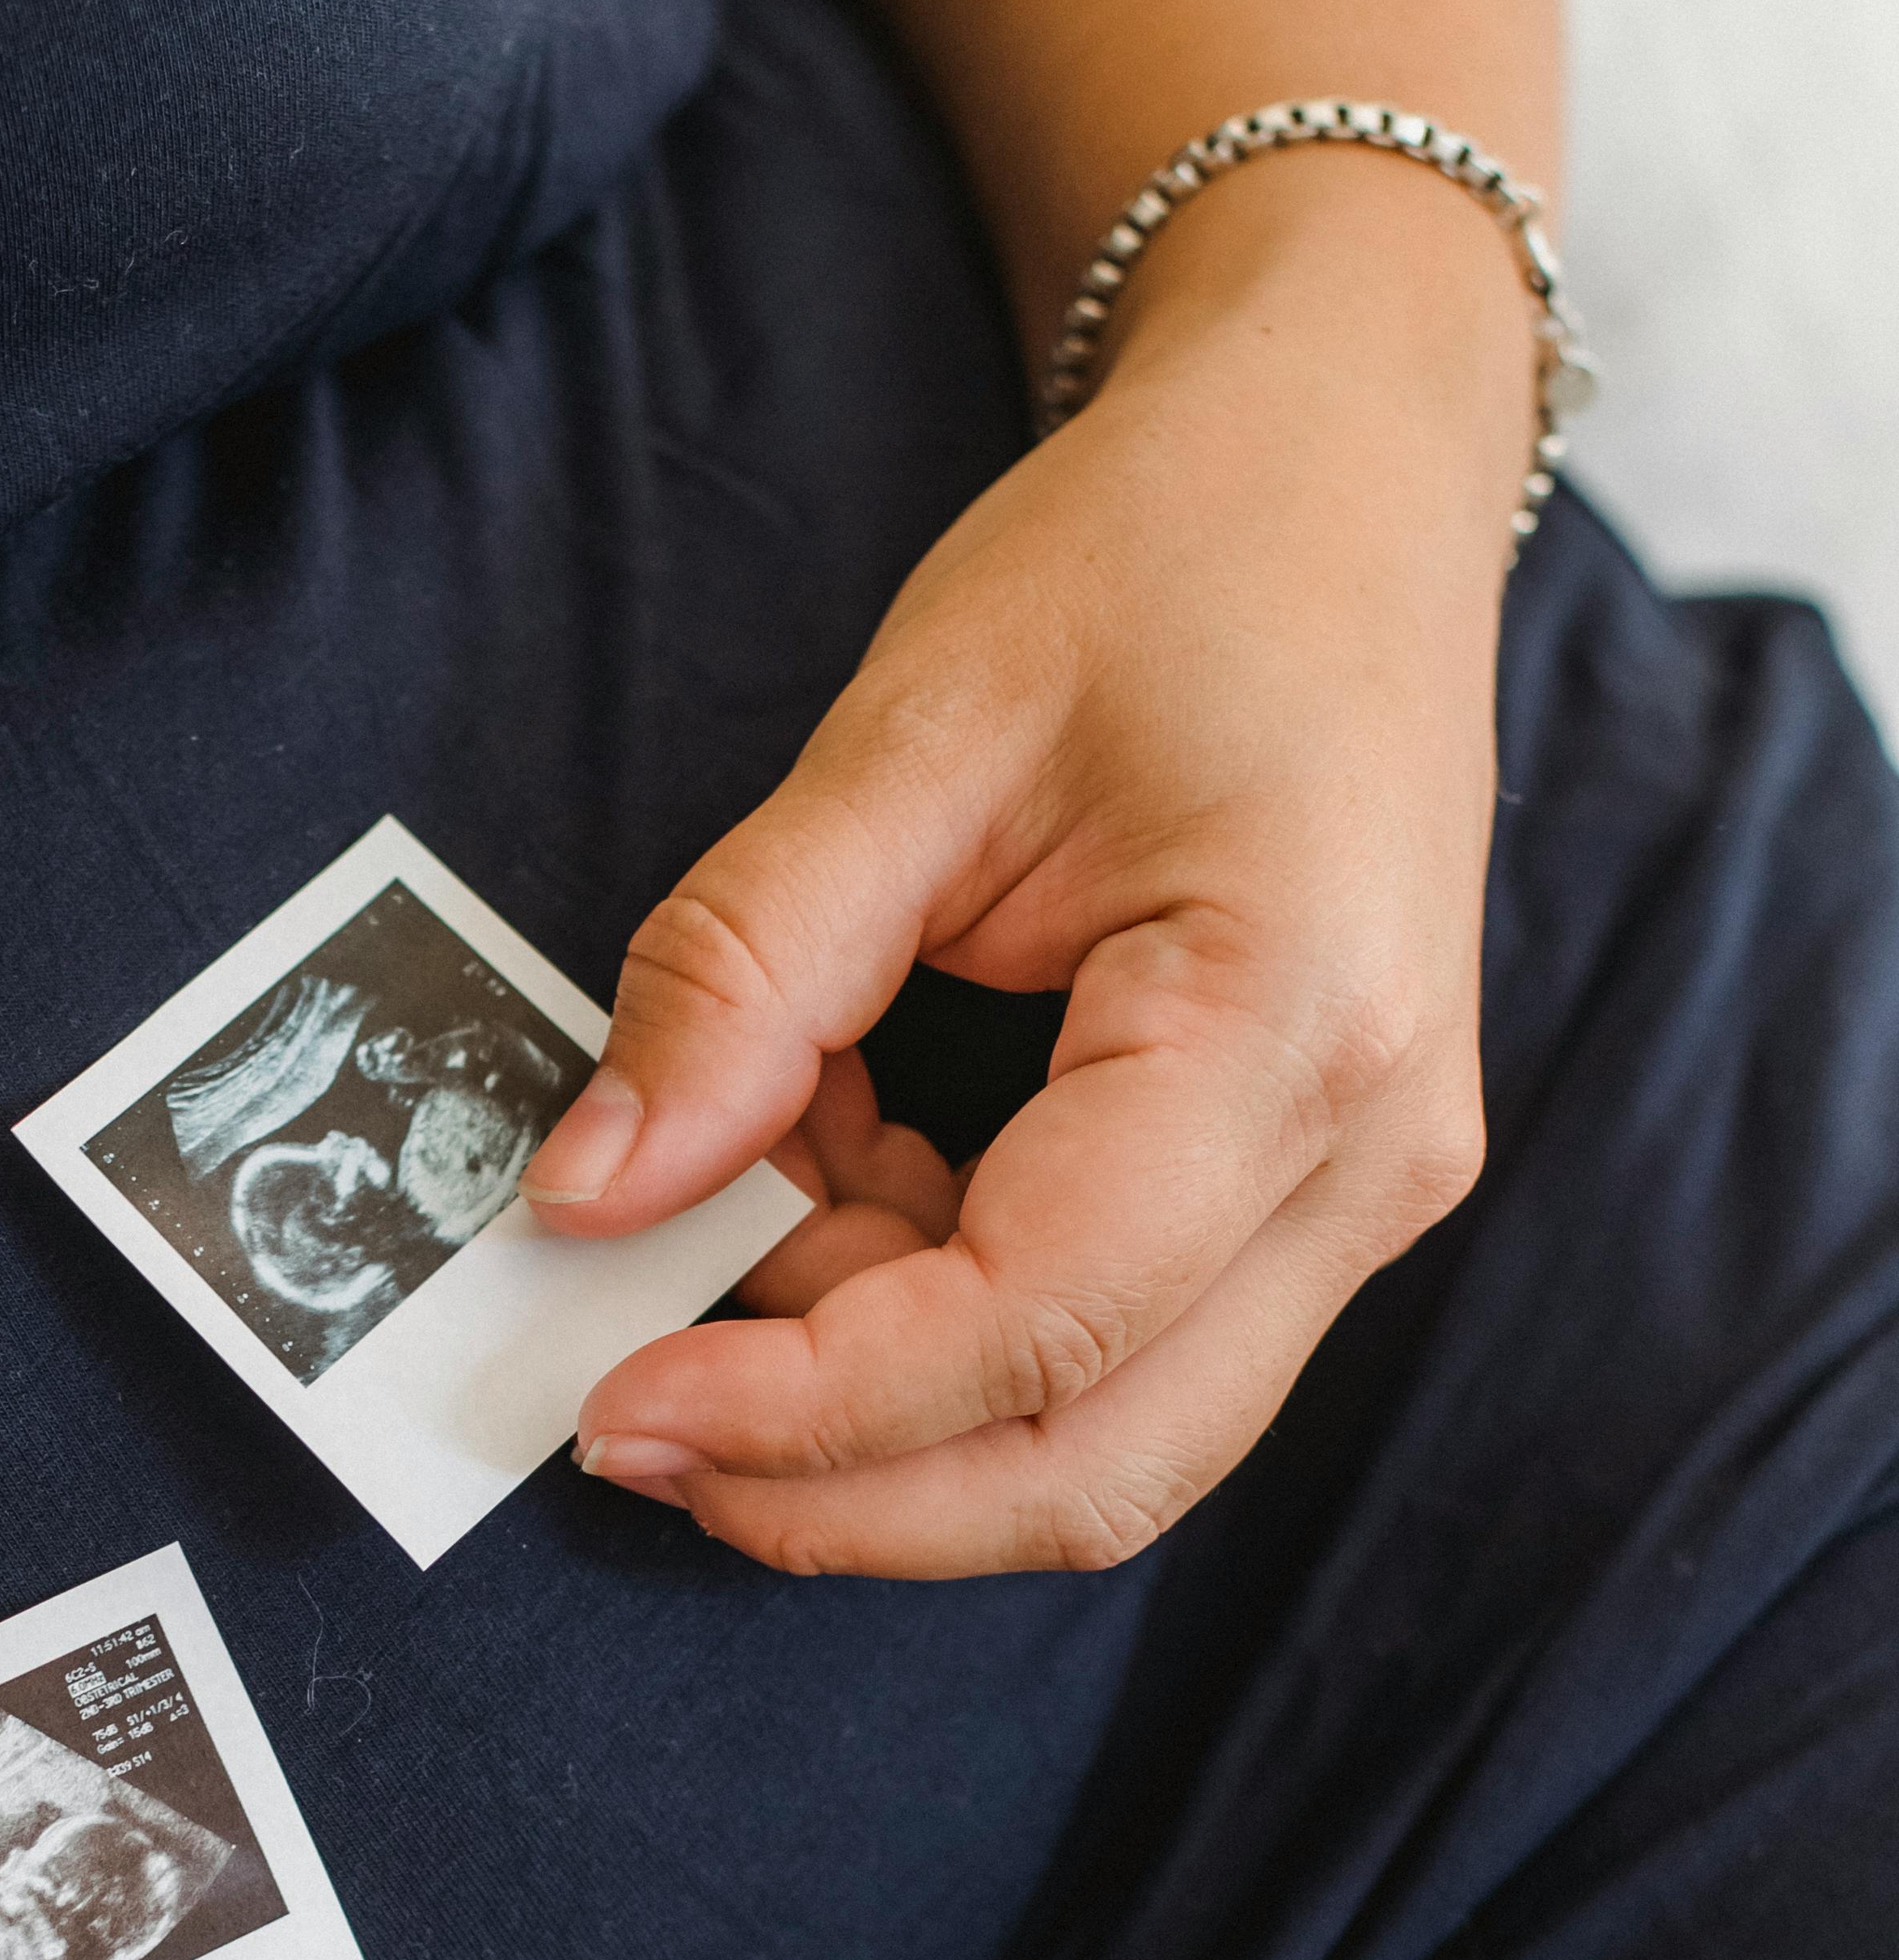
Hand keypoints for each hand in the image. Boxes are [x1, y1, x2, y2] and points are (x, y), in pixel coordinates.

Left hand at [527, 163, 1527, 1576]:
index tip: (611, 1403)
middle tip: (624, 1422)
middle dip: (838, 1489)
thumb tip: (585, 1192)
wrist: (1345, 470)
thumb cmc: (1168, 556)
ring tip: (748, 1192)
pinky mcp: (1305, 1196)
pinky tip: (841, 1165)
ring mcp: (1359, 1193)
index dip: (806, 1405)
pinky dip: (931, 1314)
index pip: (1032, 1322)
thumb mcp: (916, 733)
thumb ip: (742, 973)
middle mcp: (1372, 1156)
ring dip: (879, 1390)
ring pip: (1097, 1435)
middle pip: (1090, 1463)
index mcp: (1302, 1024)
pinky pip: (1106, 1347)